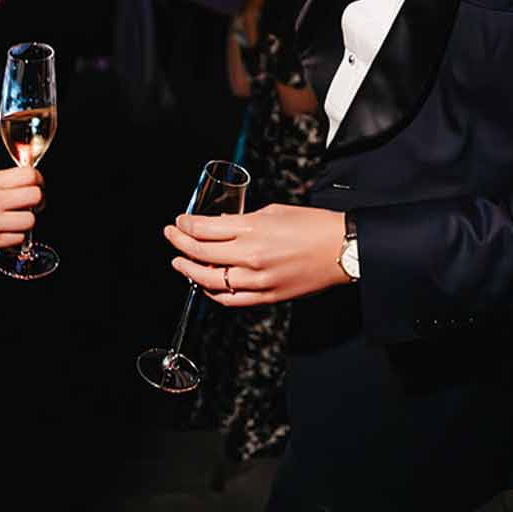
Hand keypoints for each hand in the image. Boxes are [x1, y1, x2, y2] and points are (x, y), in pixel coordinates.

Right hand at [0, 167, 44, 254]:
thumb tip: (20, 180)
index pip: (28, 175)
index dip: (38, 178)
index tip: (36, 182)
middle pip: (35, 196)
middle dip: (37, 198)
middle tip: (31, 201)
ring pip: (30, 220)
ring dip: (27, 218)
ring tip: (17, 217)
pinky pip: (18, 239)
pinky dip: (16, 234)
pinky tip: (6, 229)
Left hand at [163, 202, 348, 304]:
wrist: (341, 249)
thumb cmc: (312, 225)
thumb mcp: (273, 211)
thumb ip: (243, 220)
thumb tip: (219, 225)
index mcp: (253, 230)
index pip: (205, 229)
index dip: (185, 225)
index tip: (179, 222)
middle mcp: (251, 256)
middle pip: (202, 253)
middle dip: (180, 243)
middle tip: (171, 236)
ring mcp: (258, 280)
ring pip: (211, 280)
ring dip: (190, 270)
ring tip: (179, 262)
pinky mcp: (267, 297)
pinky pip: (231, 299)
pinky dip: (213, 292)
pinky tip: (204, 284)